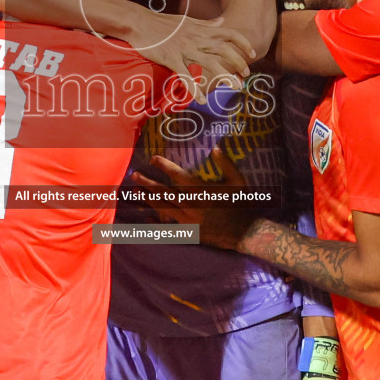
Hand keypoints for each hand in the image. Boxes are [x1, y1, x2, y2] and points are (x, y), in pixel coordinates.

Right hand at [124, 11, 252, 101]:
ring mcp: (183, 49)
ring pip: (209, 63)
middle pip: (223, 50)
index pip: (228, 33)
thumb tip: (223, 21)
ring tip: (235, 87)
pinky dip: (194, 88)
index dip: (242, 42)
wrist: (139, 22)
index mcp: (200, 29)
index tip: (252, 53)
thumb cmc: (161, 22)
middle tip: (246, 74)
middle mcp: (195, 39)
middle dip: (238, 61)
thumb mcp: (186, 20)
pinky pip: (185, 76)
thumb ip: (206, 23)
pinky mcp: (171, 59)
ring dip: (224, 76)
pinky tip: (201, 100)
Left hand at [132, 149, 254, 248]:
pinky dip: (156, 223)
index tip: (152, 159)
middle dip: (147, 182)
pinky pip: (167, 228)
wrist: (245, 232)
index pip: (177, 175)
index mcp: (200, 190)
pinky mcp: (188, 232)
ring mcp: (187, 220)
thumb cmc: (241, 204)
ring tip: (135, 192)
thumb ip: (226, 163)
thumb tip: (215, 147)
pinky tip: (146, 218)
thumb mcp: (237, 180)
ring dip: (148, 199)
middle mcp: (190, 204)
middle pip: (164, 192)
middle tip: (134, 175)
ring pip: (163, 208)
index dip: (163, 165)